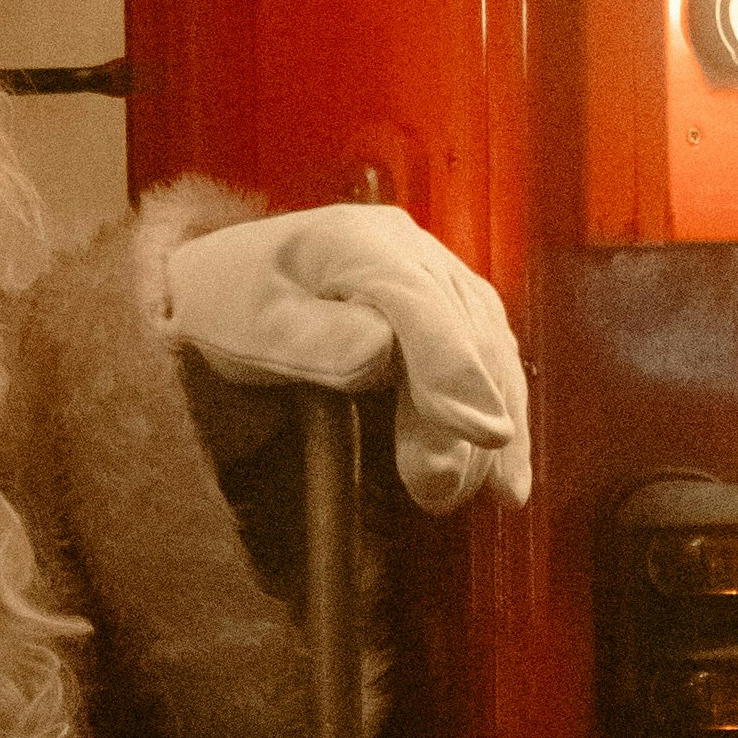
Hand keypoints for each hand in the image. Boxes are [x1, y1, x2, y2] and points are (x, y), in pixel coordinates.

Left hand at [157, 205, 535, 518]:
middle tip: (442, 490)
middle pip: (463, 332)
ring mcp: (437, 279)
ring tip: (488, 495)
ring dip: (496, 426)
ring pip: (489, 349)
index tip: (477, 431)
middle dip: (466, 415)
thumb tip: (384, 353)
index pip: (418, 303)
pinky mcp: (450, 313)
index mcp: (355, 242)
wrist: (229, 287)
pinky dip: (501, 419)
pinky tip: (508, 477)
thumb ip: (316, 340)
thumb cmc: (232, 308)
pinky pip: (490, 362)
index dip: (452, 367)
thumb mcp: (254, 325)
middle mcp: (410, 251)